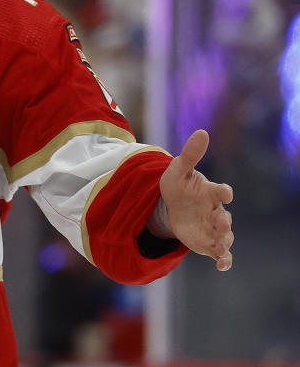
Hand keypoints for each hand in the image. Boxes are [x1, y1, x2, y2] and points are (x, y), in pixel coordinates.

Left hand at [158, 129, 233, 270]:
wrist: (170, 205)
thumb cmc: (178, 185)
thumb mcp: (178, 170)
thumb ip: (190, 154)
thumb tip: (202, 131)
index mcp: (210, 192)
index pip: (220, 191)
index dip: (223, 191)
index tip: (225, 191)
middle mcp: (216, 210)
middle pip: (224, 217)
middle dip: (223, 221)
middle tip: (221, 223)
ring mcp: (213, 228)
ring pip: (225, 237)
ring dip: (225, 242)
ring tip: (221, 248)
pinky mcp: (208, 242)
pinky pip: (221, 252)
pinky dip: (224, 259)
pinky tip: (222, 265)